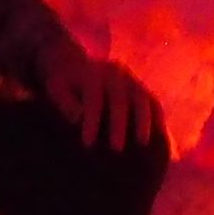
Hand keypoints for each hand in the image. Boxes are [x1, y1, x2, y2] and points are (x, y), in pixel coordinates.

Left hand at [38, 37, 164, 149]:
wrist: (75, 64)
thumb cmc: (63, 83)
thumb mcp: (55, 88)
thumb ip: (64, 102)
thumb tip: (77, 118)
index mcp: (92, 73)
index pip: (93, 98)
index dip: (91, 121)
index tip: (88, 144)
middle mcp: (115, 72)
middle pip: (120, 99)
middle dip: (119, 125)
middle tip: (116, 149)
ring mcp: (131, 79)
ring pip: (142, 98)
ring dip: (143, 122)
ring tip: (142, 145)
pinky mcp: (141, 87)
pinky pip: (153, 102)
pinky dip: (157, 118)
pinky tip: (158, 138)